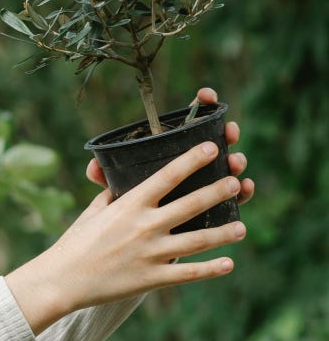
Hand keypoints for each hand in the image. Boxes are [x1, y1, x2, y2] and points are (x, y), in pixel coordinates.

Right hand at [6, 87, 251, 334]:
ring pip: (197, 240)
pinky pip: (188, 273)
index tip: (212, 149)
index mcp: (130, 205)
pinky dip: (211, 269)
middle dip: (218, 192)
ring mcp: (151, 253)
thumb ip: (113, 195)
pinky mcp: (152, 279)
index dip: (192, 160)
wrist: (62, 280)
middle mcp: (144, 226)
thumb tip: (119, 181)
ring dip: (223, 232)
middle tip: (236, 183)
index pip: (168, 176)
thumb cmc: (75, 243)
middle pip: (191, 204)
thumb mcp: (94, 211)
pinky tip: (229, 264)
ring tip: (241, 227)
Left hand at [85, 86, 254, 205]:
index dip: (201, 103)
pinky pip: (237, 196)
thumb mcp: (119, 195)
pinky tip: (247, 187)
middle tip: (229, 131)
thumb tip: (92, 169)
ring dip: (237, 161)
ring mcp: (210, 183)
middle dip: (226, 133)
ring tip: (237, 162)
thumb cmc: (129, 215)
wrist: (139, 245)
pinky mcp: (220, 207)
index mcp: (172, 151)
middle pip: (216, 142)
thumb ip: (106, 179)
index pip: (189, 120)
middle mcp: (196, 164)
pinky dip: (245, 191)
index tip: (205, 95)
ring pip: (230, 167)